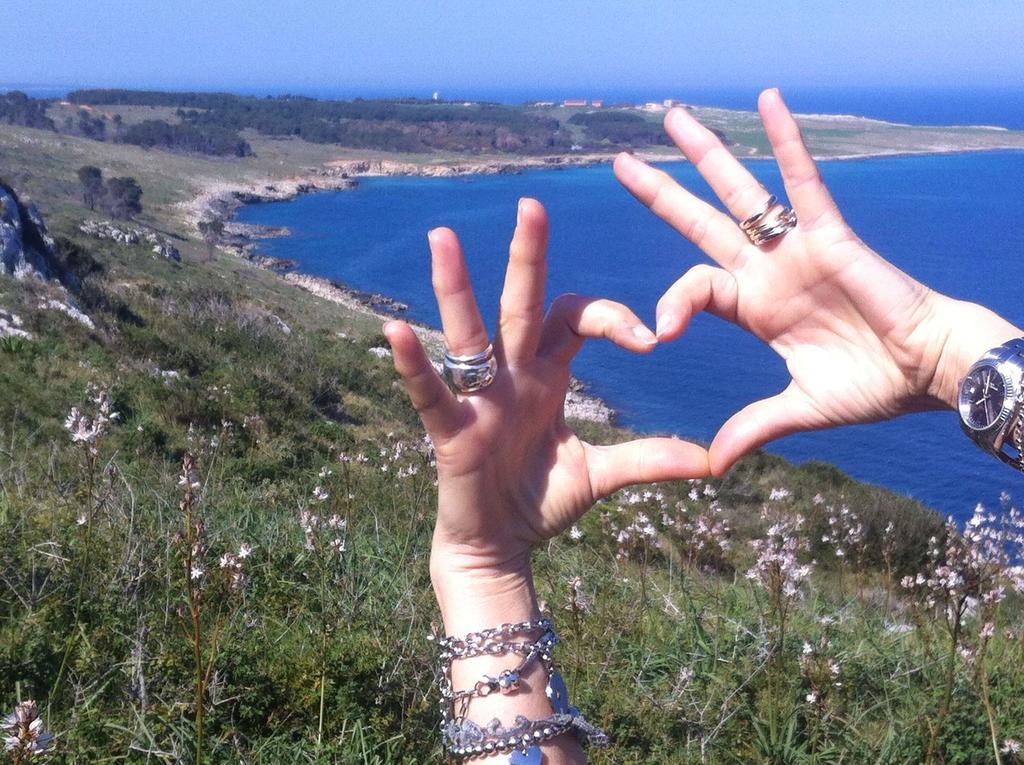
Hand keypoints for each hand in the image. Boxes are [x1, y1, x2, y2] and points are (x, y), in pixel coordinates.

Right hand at [384, 199, 708, 587]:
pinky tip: (396, 330)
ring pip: (468, 333)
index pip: (575, 319)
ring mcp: (478, 398)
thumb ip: (649, 460)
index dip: (610, 316)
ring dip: (455, 287)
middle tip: (533, 205)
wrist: (500, 545)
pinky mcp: (451, 430)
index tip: (649, 339)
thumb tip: (713, 461)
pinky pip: (430, 391)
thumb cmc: (542, 502)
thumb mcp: (601, 476)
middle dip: (526, 258)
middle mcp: (512, 375)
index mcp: (548, 374)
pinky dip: (414, 363)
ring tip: (443, 237)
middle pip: (520, 305)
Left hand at [615, 88, 1020, 475]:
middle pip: (702, 223)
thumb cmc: (873, 387)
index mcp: (754, 307)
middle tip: (620, 164)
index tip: (657, 332)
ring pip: (741, 193)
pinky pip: (804, 182)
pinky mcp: (831, 235)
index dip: (672, 303)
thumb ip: (754, 426)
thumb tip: (712, 464)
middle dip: (663, 194)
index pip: (695, 288)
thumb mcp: (800, 408)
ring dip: (707, 155)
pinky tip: (767, 102)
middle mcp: (767, 270)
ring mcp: (795, 248)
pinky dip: (786, 142)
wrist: (928, 372)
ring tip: (672, 118)